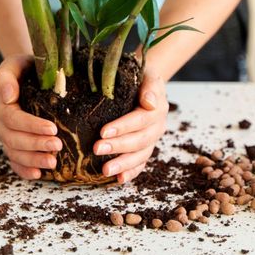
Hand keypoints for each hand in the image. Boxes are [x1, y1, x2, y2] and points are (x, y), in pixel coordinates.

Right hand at [0, 55, 62, 178]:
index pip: (12, 118)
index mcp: (0, 102)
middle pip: (14, 138)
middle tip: (57, 146)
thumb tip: (8, 96)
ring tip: (52, 163)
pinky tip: (38, 174)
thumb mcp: (15, 63)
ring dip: (33, 159)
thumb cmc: (26, 67)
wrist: (30, 72)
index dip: (31, 126)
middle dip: (35, 145)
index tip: (52, 128)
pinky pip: (14, 161)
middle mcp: (0, 120)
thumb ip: (6, 76)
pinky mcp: (13, 143)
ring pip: (14, 152)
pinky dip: (24, 169)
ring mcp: (6, 133)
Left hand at [93, 68, 167, 183]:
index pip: (140, 120)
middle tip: (97, 149)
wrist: (146, 83)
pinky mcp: (146, 148)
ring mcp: (152, 140)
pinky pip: (141, 163)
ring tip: (105, 171)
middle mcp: (157, 127)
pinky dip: (131, 172)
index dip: (123, 127)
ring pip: (140, 155)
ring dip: (123, 164)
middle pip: (139, 140)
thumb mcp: (148, 75)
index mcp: (157, 109)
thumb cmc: (142, 77)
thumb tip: (149, 102)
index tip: (103, 132)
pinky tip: (118, 179)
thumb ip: (150, 87)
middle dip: (118, 146)